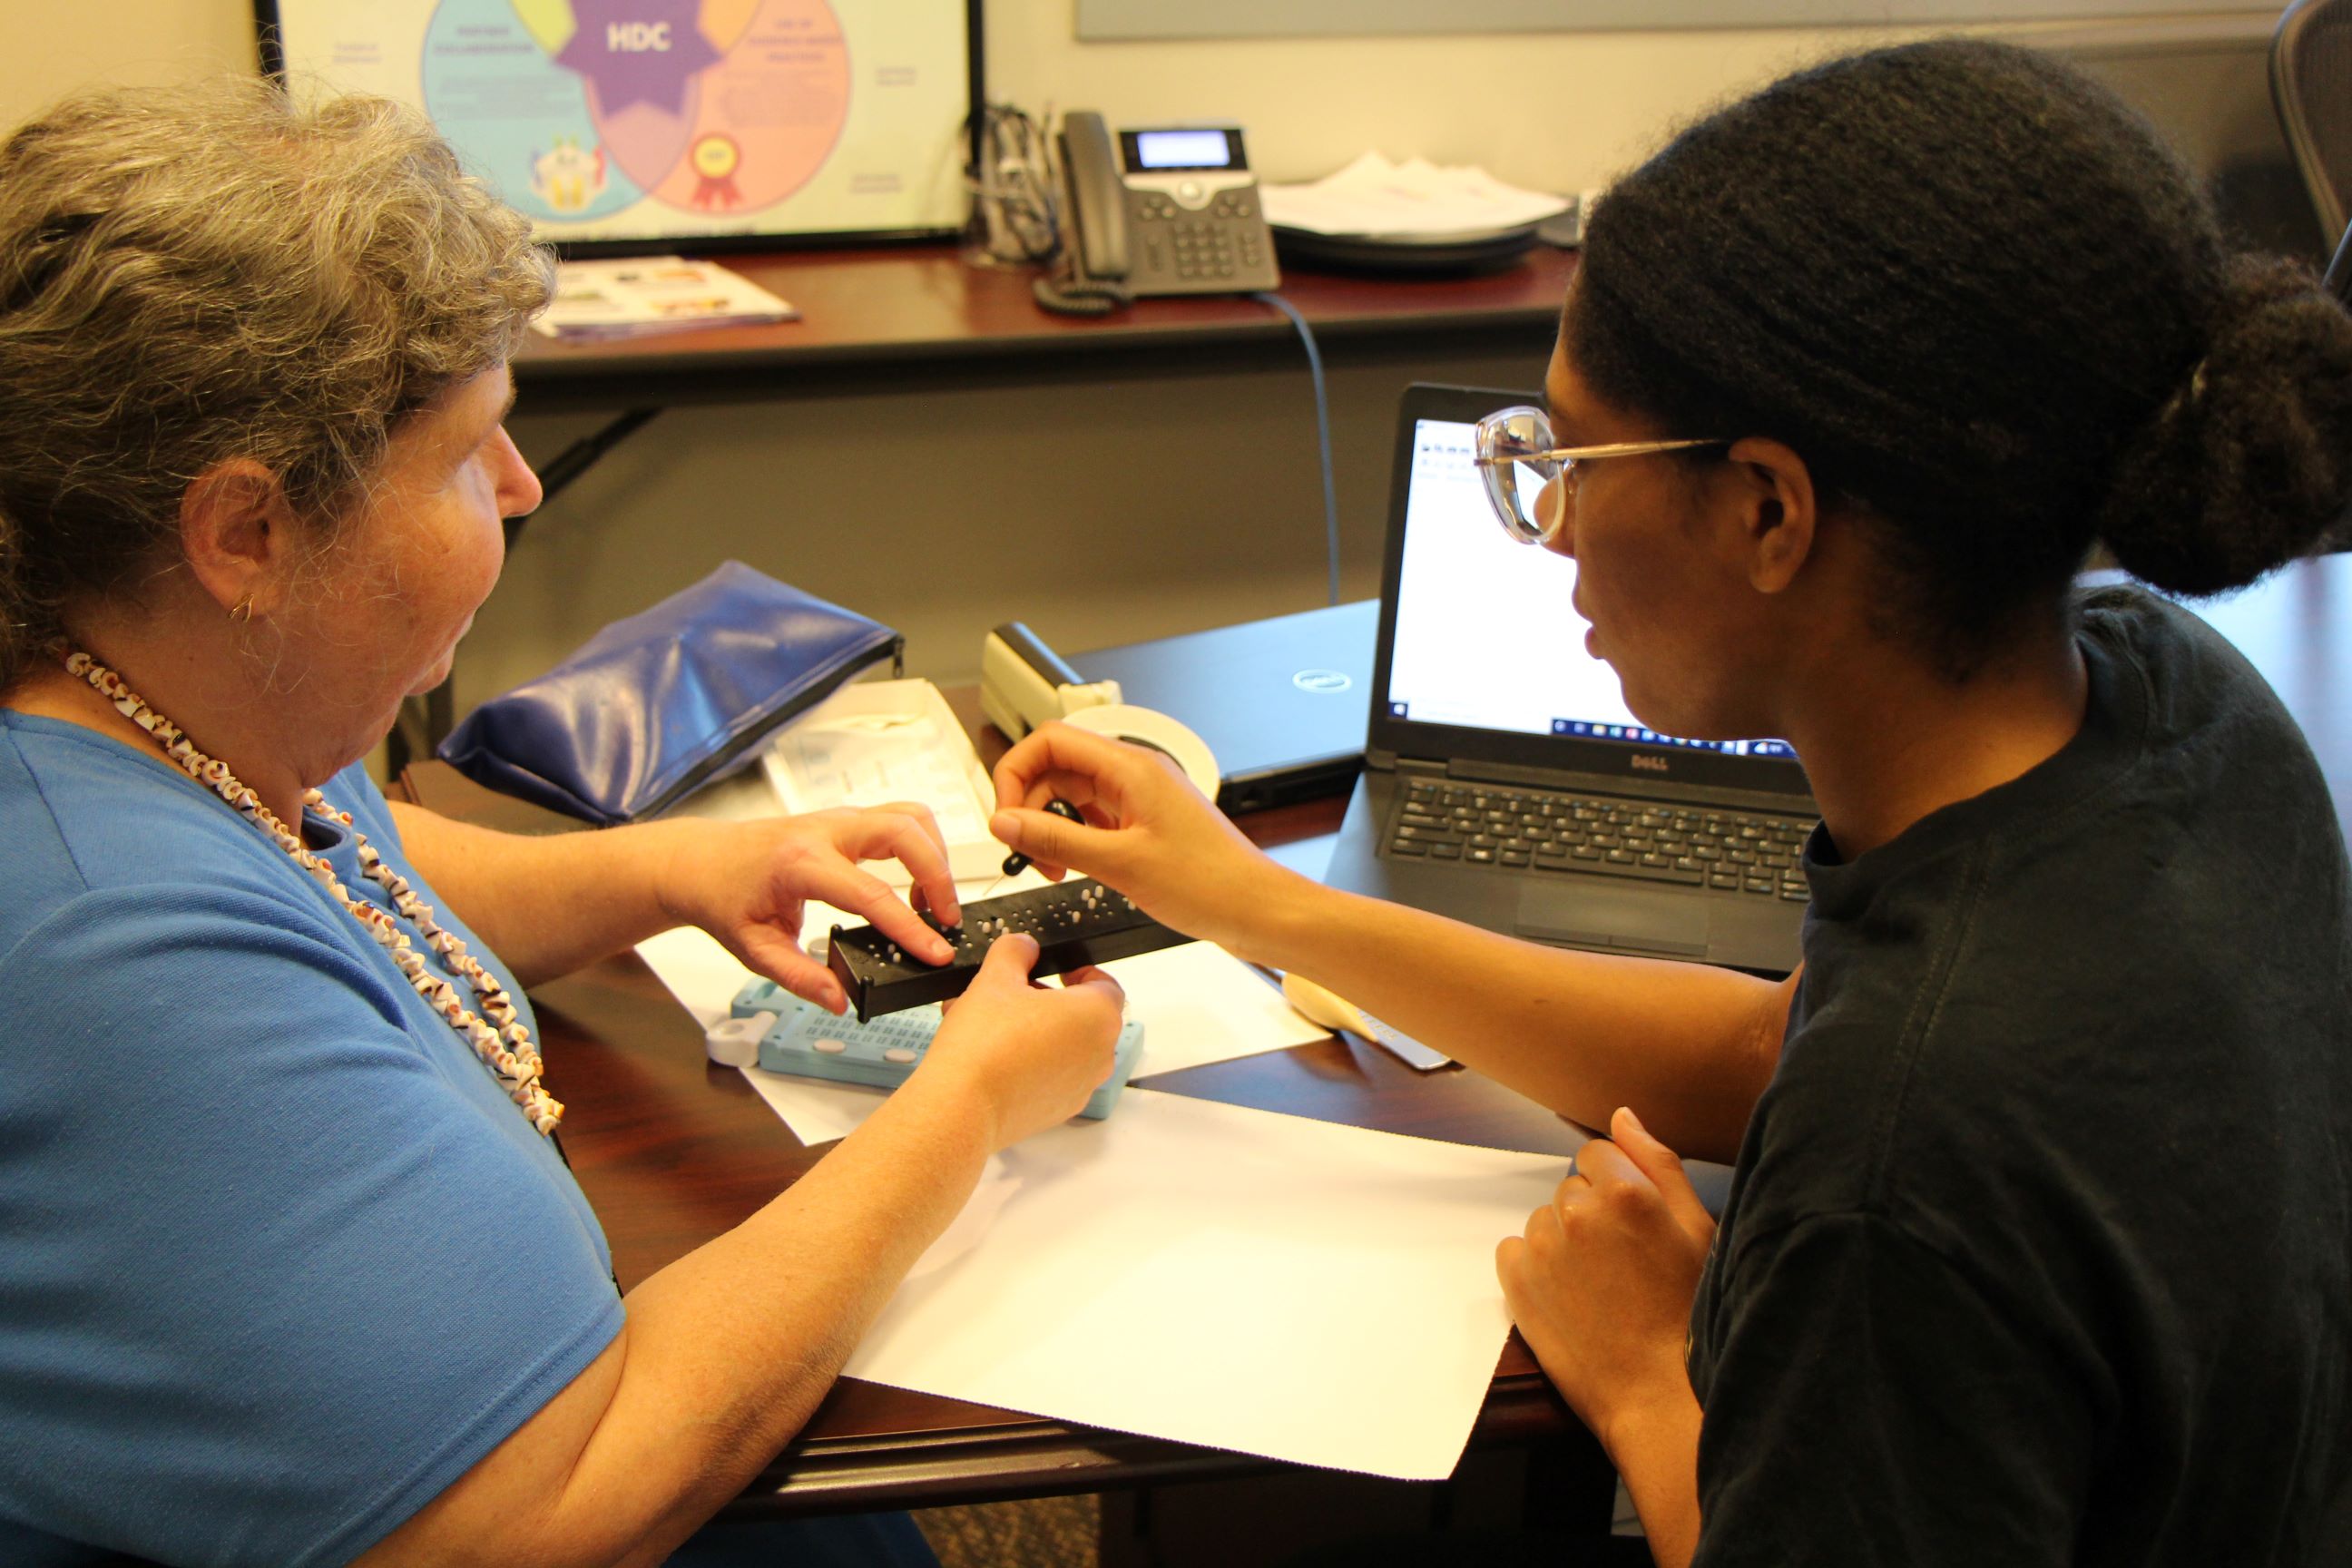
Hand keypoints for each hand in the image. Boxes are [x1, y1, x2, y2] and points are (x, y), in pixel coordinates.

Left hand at [666, 805, 962, 1013]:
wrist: (700, 861)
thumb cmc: (723, 898)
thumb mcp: (753, 949)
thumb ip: (798, 976)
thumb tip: (839, 999)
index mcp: (800, 863)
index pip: (871, 893)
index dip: (910, 927)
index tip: (937, 952)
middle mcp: (824, 831)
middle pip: (905, 832)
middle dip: (938, 875)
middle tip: (946, 920)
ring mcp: (837, 818)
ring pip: (909, 816)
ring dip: (934, 854)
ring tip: (932, 902)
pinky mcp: (846, 819)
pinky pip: (899, 818)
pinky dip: (920, 845)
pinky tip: (913, 884)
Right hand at [922, 933, 1126, 1150]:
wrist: (961, 1109)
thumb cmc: (984, 1046)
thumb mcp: (995, 979)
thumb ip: (1015, 951)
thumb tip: (1024, 946)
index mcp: (1097, 1017)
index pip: (1104, 984)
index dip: (1079, 971)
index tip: (1054, 970)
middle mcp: (1099, 1055)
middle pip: (1082, 1016)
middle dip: (1047, 1001)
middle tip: (1012, 993)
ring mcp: (1081, 1087)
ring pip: (1064, 1046)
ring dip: (1034, 1030)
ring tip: (990, 1024)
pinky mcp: (1059, 1110)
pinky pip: (1051, 1076)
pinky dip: (1030, 1062)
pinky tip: (991, 1055)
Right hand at [990, 722, 1300, 959]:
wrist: (1255, 908)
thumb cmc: (1210, 883)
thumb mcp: (1120, 864)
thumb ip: (1056, 839)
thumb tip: (1006, 822)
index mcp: (1131, 767)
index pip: (1050, 741)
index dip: (1016, 772)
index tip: (1005, 816)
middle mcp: (1134, 773)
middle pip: (1056, 766)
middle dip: (1029, 806)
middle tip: (1026, 851)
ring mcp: (1139, 797)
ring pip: (1071, 794)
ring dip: (1049, 826)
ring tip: (1052, 867)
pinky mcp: (1144, 822)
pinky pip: (1092, 817)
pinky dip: (1073, 839)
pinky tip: (1074, 867)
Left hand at [1496, 1107, 1714, 1449]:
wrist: (1658, 1393)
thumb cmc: (1689, 1314)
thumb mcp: (1697, 1229)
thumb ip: (1656, 1163)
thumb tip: (1622, 1115)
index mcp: (1624, 1192)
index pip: (1598, 1154)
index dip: (1617, 1188)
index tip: (1632, 1225)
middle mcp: (1576, 1213)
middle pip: (1572, 1190)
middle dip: (1592, 1217)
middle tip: (1623, 1265)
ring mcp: (1542, 1248)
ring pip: (1545, 1221)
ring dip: (1565, 1243)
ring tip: (1600, 1288)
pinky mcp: (1516, 1283)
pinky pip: (1514, 1250)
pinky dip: (1534, 1266)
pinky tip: (1568, 1296)